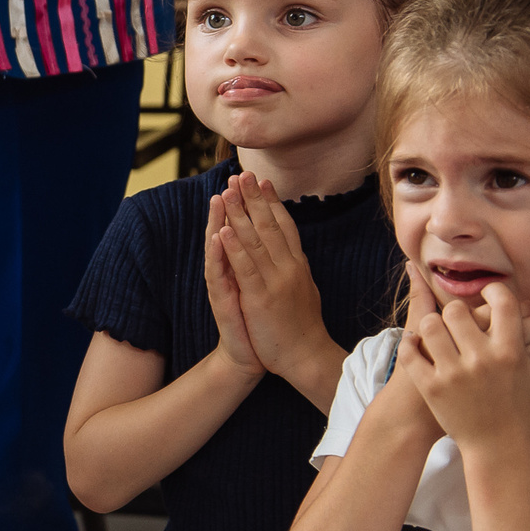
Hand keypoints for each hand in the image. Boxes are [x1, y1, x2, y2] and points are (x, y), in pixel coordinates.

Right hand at [201, 193, 262, 378]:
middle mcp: (231, 271)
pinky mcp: (222, 302)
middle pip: (230, 231)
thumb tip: (271, 237)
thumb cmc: (261, 322)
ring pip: (220, 248)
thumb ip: (262, 261)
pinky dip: (218, 255)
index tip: (252, 177)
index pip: (246, 228)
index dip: (249, 203)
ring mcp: (224, 285)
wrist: (250, 356)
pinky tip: (218, 237)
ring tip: (220, 198)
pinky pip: (219, 274)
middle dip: (233, 204)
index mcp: (245, 265)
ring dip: (220, 222)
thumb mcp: (266, 286)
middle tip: (233, 177)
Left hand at [215, 176, 336, 387]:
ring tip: (229, 190)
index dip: (273, 202)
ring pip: (256, 241)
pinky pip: (246, 268)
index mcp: (298, 265)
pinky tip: (223, 230)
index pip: (286, 226)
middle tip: (242, 173)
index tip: (263, 181)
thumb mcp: (303, 288)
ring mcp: (275, 281)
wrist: (306, 357)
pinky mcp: (261, 297)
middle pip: (270, 225)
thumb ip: (295, 267)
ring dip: (240, 214)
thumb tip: (292, 249)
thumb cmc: (302, 326)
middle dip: (254, 198)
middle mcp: (289, 267)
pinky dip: (234, 247)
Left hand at [410, 277, 529, 452]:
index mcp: (511, 353)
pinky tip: (415, 343)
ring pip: (430, 327)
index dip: (494, 290)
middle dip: (456, 310)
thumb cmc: (523, 410)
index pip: (503, 304)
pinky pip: (411, 353)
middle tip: (456, 316)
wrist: (499, 447)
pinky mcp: (432, 388)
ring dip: (431, 324)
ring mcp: (454, 374)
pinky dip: (410, 344)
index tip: (487, 292)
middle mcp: (481, 360)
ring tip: (435, 328)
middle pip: (457, 311)